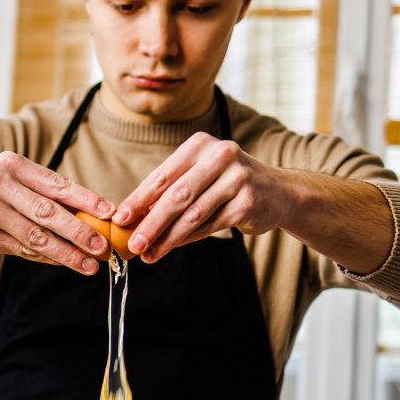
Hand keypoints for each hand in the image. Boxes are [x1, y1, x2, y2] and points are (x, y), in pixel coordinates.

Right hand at [0, 153, 114, 273]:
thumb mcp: (5, 179)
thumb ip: (39, 192)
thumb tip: (86, 212)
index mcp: (11, 165)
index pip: (56, 184)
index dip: (86, 199)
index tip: (109, 213)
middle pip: (48, 213)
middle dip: (80, 232)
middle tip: (103, 246)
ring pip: (37, 237)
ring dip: (67, 253)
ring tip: (89, 264)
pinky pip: (21, 251)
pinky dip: (45, 258)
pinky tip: (62, 263)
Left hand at [111, 132, 295, 262]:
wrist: (279, 192)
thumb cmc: (227, 183)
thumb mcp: (200, 175)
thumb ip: (170, 191)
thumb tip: (132, 218)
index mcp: (200, 145)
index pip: (162, 176)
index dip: (138, 199)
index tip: (120, 219)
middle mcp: (220, 156)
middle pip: (176, 196)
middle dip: (151, 223)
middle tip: (133, 244)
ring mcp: (237, 178)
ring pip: (193, 215)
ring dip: (167, 238)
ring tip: (149, 254)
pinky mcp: (248, 202)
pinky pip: (210, 226)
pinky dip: (188, 239)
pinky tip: (172, 247)